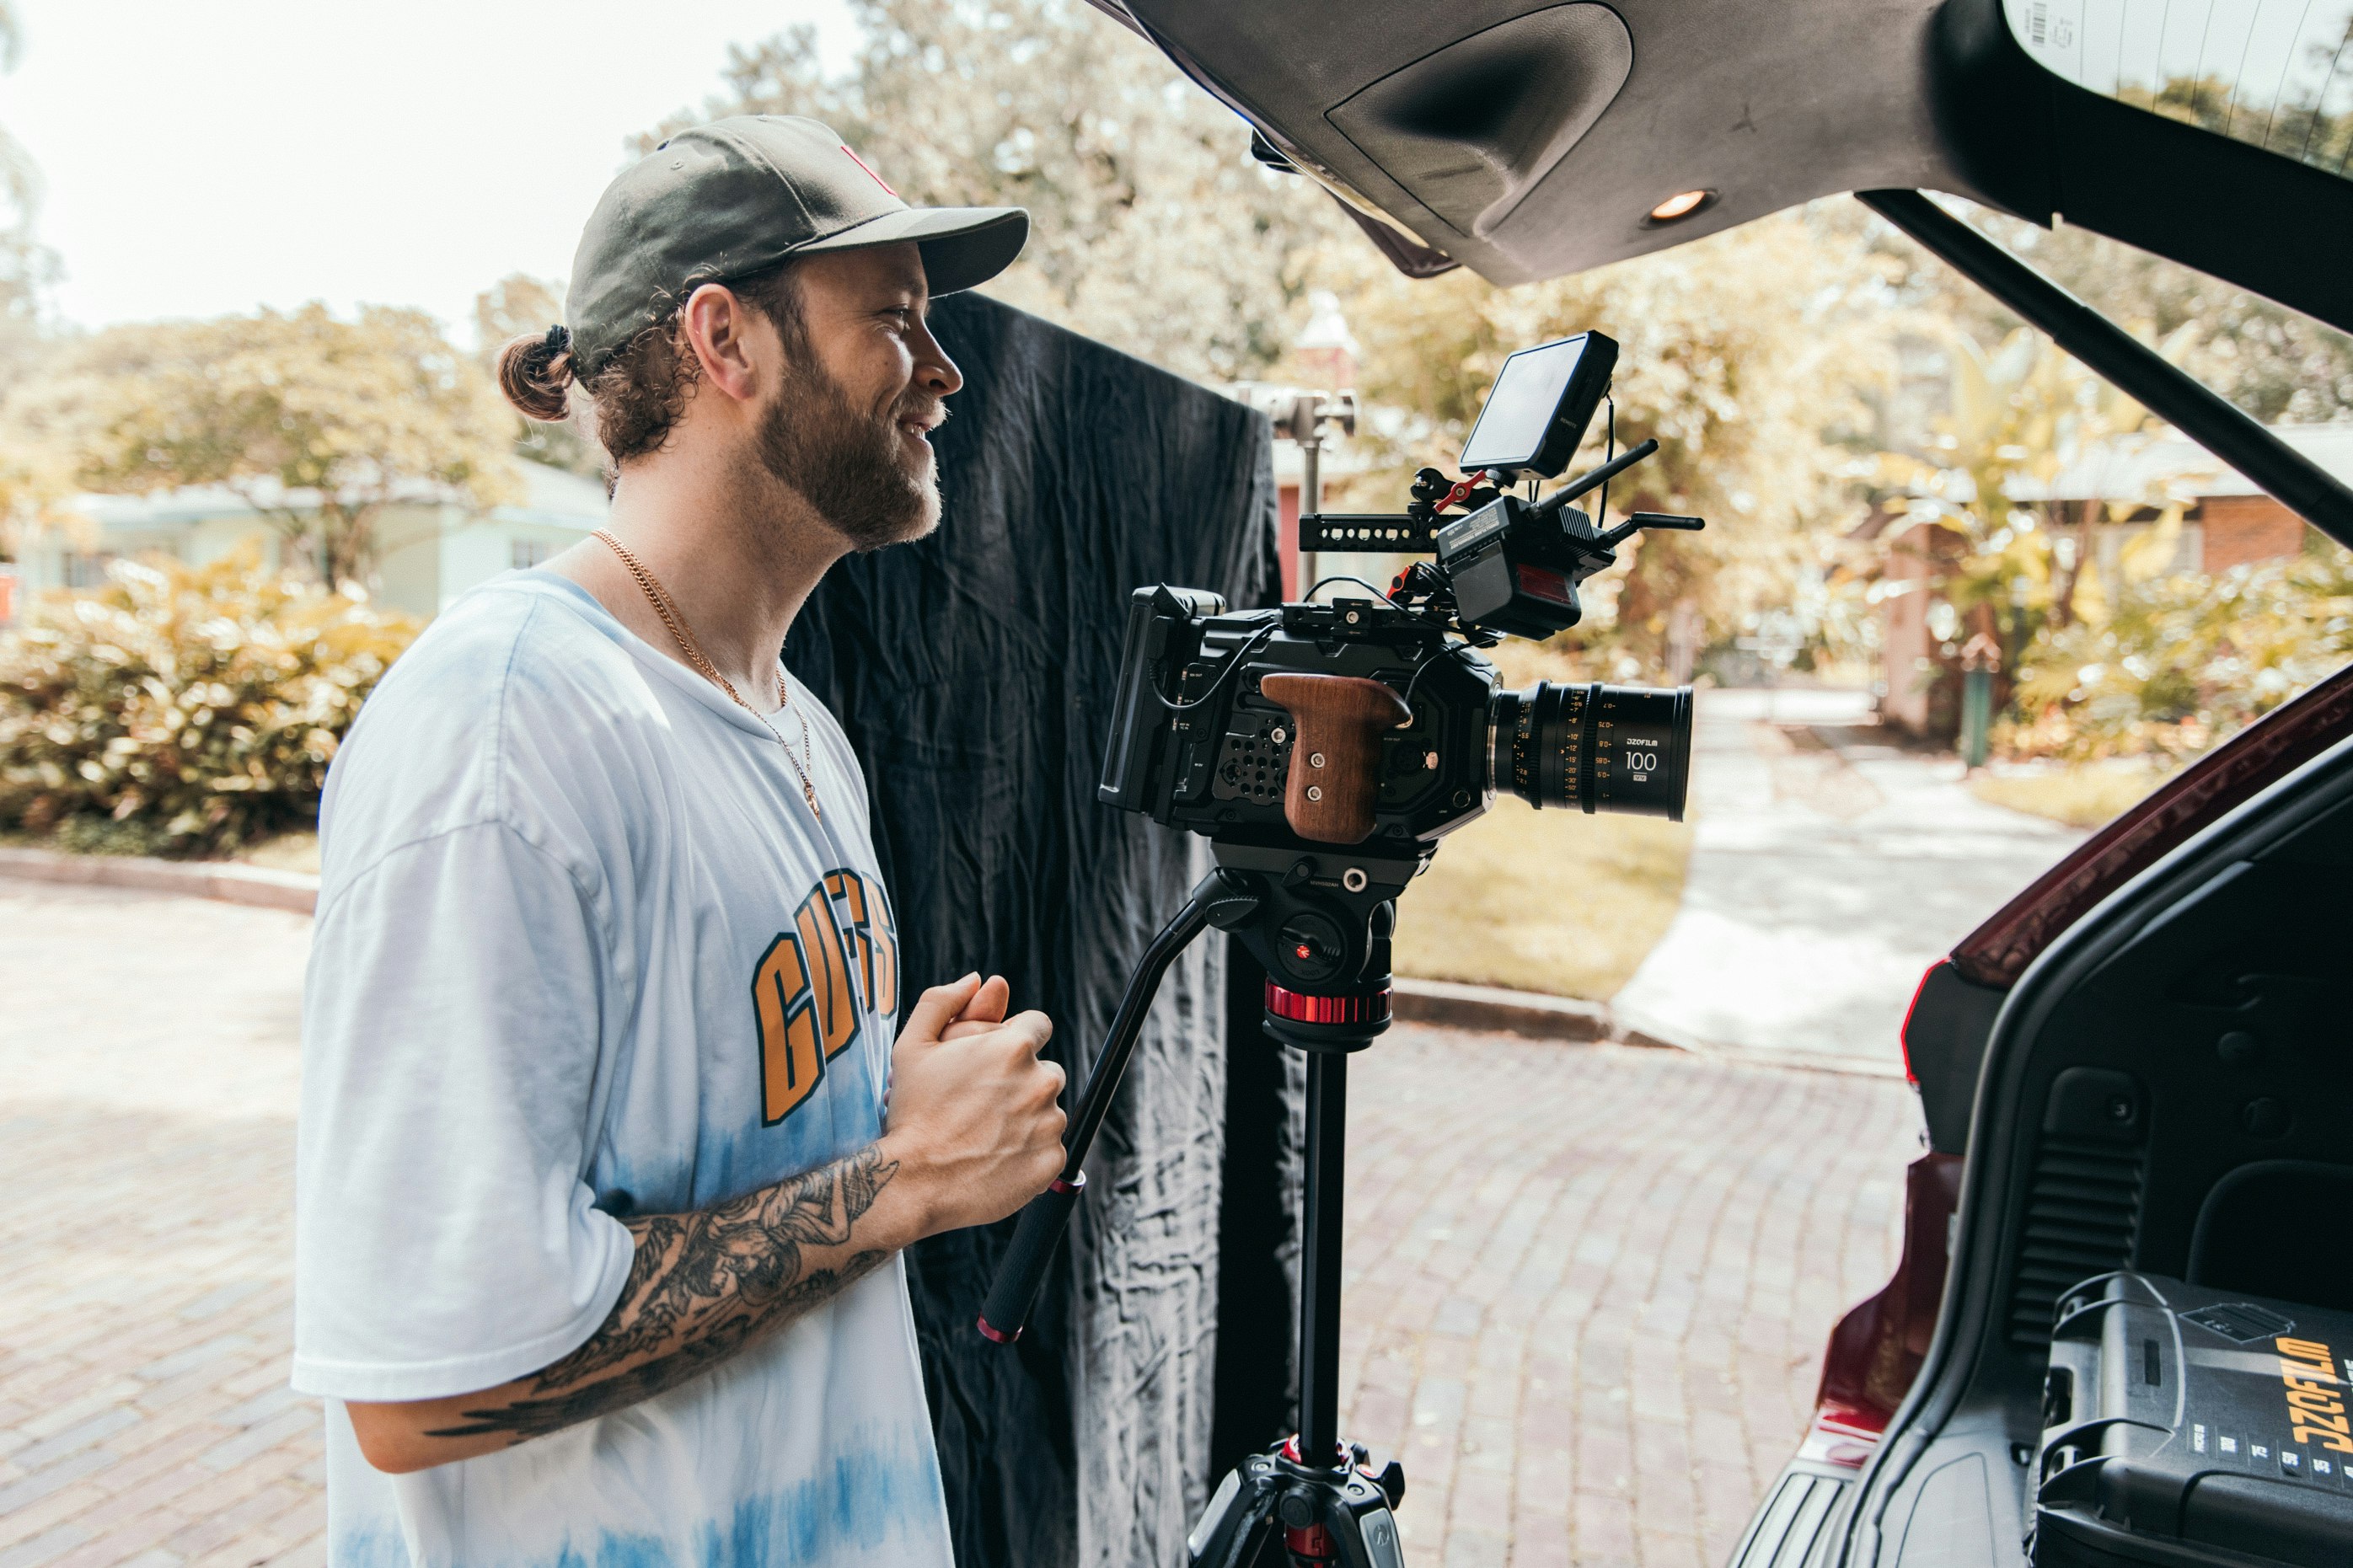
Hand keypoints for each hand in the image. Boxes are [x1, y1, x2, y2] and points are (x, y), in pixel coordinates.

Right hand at [881, 974, 1065, 1235]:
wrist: (914, 1182)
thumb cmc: (912, 1113)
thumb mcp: (912, 1046)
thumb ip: (943, 1002)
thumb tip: (975, 979)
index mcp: (1014, 1046)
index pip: (1037, 1026)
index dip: (1013, 1042)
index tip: (992, 1064)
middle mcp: (1042, 1081)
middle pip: (1045, 1070)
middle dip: (1021, 1081)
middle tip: (981, 1104)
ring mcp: (1051, 1123)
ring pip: (1048, 1110)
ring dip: (1026, 1117)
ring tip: (984, 1134)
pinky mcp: (1053, 1160)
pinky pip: (1049, 1147)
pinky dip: (1029, 1152)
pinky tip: (995, 1158)